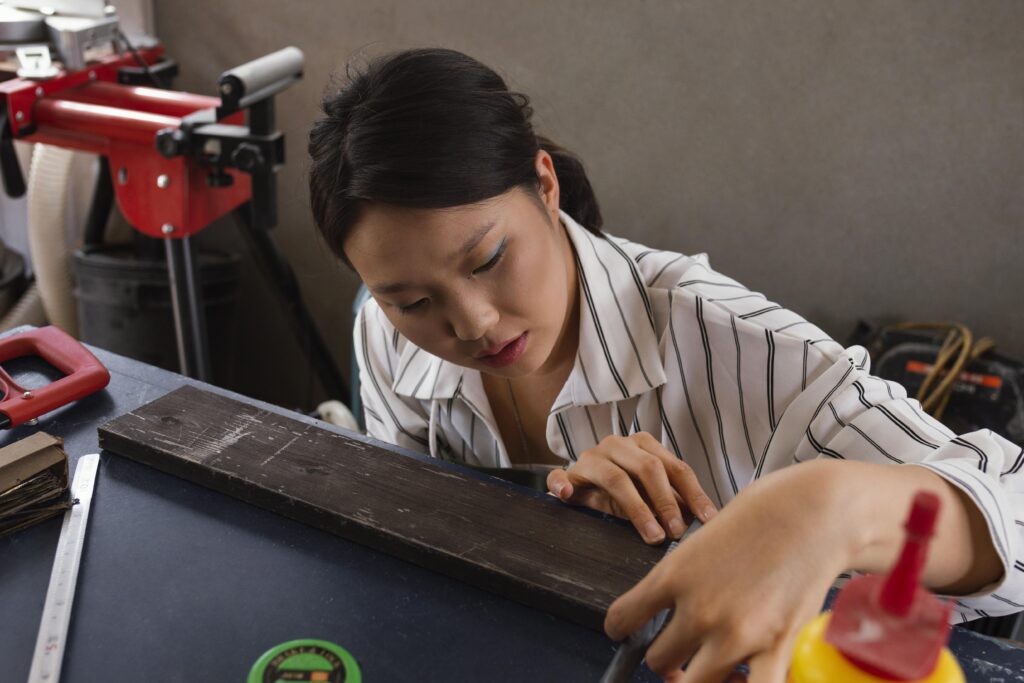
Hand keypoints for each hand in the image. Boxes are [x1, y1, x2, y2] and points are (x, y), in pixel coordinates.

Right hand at [546, 432, 717, 543]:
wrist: (583, 485)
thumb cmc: (625, 491)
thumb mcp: (652, 495)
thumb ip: (673, 502)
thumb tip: (702, 521)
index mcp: (644, 445)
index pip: (675, 468)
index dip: (694, 494)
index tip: (708, 521)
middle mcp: (619, 445)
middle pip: (648, 468)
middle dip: (667, 502)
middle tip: (677, 532)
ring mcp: (591, 457)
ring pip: (615, 477)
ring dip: (636, 508)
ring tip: (652, 534)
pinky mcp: (568, 473)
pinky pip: (561, 477)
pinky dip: (562, 485)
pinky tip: (567, 496)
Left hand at [604, 461, 854, 681]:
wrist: (815, 511)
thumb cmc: (762, 514)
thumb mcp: (703, 537)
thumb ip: (682, 576)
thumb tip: (671, 605)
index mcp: (673, 574)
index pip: (621, 620)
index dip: (621, 628)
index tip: (627, 629)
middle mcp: (699, 608)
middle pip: (658, 659)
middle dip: (667, 656)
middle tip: (680, 648)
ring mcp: (736, 632)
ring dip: (697, 676)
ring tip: (707, 666)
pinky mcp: (776, 647)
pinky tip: (742, 678)